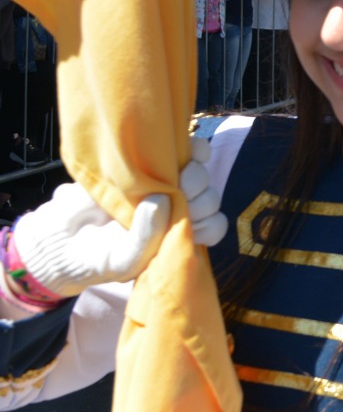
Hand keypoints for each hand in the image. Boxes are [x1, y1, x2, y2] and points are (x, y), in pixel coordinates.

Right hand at [11, 137, 226, 297]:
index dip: (207, 224)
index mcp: (177, 236)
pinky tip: (185, 154)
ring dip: (194, 177)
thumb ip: (145, 238)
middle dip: (198, 200)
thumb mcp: (122, 259)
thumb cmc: (96, 254)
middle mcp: (177, 211)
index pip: (212, 227)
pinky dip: (196, 152)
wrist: (60, 235)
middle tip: (168, 197)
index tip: (186, 224)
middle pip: (210, 200)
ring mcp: (169, 186)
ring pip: (204, 177)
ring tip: (167, 179)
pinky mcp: (159, 163)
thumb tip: (164, 197)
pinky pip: (195, 152)